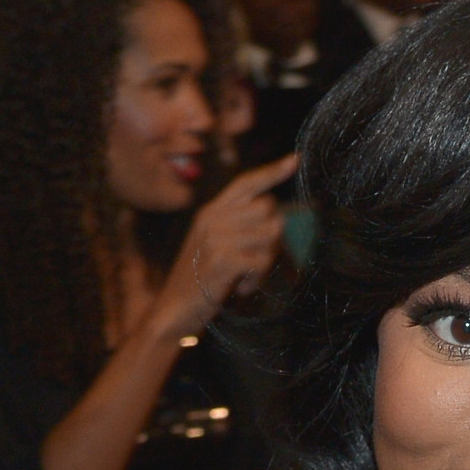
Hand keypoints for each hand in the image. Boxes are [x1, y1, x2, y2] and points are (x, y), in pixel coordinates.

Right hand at [154, 154, 297, 335]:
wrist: (174, 310)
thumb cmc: (204, 281)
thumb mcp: (220, 247)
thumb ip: (244, 230)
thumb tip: (279, 221)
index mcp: (212, 212)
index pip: (246, 183)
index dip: (272, 172)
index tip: (296, 159)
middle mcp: (213, 218)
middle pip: (269, 210)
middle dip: (274, 238)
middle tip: (256, 262)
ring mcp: (216, 236)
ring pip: (270, 235)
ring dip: (266, 262)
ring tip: (246, 276)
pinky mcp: (221, 258)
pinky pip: (262, 260)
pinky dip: (257, 279)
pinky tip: (240, 287)